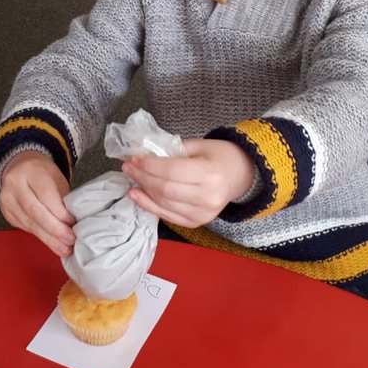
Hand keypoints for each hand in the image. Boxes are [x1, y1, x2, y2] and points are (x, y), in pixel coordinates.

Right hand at [0, 152, 74, 257]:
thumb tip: (73, 225)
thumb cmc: (42, 174)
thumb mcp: (55, 179)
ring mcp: (7, 199)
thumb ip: (62, 199)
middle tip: (70, 240)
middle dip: (55, 230)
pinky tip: (52, 243)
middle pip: (35, 211)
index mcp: (31, 171)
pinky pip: (25, 228)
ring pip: (29, 223)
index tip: (73, 224)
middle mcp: (15, 184)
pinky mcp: (6, 212)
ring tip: (64, 248)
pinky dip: (41, 236)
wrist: (20, 167)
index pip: (46, 195)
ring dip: (49, 238)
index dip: (60, 213)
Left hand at [123, 138, 255, 227]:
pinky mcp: (197, 222)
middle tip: (127, 166)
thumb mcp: (198, 145)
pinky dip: (149, 205)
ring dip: (143, 191)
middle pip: (165, 189)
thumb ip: (172, 150)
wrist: (239, 175)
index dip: (149, 165)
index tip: (133, 158)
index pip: (172, 171)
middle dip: (142, 177)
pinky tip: (137, 195)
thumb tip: (143, 154)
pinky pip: (167, 215)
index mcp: (211, 174)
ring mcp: (203, 213)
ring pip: (164, 204)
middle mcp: (208, 197)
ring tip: (131, 178)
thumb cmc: (218, 156)